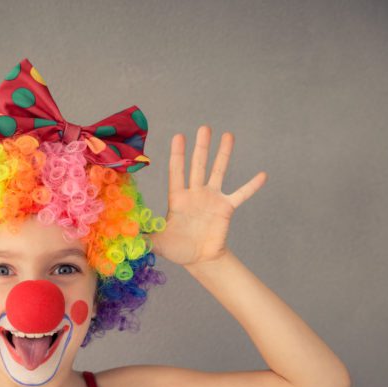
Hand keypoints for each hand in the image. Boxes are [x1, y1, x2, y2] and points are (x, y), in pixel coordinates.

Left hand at [149, 126, 266, 266]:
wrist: (199, 259)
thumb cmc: (177, 249)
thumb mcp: (156, 243)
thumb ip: (143, 236)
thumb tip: (124, 235)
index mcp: (178, 198)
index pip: (176, 171)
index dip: (178, 154)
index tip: (178, 136)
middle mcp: (195, 193)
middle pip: (198, 165)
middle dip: (200, 146)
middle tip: (204, 127)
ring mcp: (211, 198)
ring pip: (218, 171)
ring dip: (223, 154)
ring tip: (228, 135)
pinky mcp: (226, 208)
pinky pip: (241, 195)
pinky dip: (251, 186)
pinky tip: (262, 175)